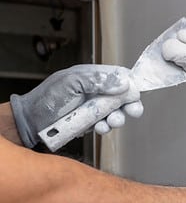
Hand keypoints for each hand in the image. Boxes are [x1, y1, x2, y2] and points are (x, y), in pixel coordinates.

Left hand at [10, 65, 143, 147]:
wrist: (32, 121)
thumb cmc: (48, 97)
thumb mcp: (72, 82)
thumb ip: (98, 81)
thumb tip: (124, 83)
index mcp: (94, 77)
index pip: (120, 76)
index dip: (131, 83)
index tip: (136, 92)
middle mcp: (97, 91)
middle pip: (124, 96)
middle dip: (131, 104)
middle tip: (133, 111)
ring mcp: (95, 108)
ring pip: (118, 112)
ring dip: (119, 118)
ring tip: (112, 121)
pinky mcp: (92, 123)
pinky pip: (106, 125)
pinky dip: (106, 127)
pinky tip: (99, 127)